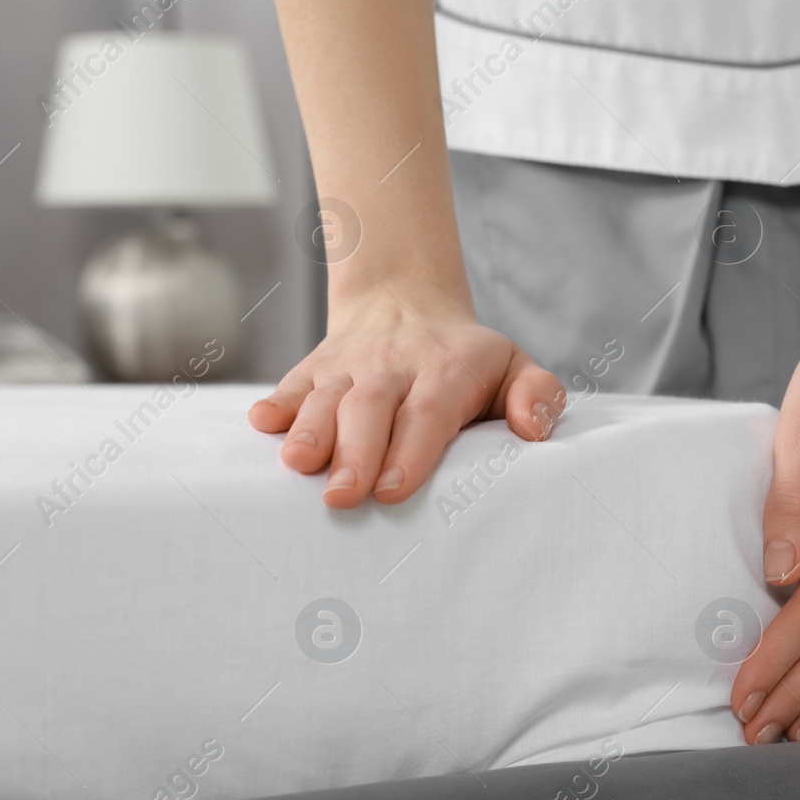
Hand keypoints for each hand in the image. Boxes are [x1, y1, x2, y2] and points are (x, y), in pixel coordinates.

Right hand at [248, 293, 563, 507]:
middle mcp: (393, 367)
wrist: (403, 302)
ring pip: (325, 397)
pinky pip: (291, 384)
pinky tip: (262, 424)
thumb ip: (538, 395)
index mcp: (446, 371)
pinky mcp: (313, 370)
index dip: (410, 450)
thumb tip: (532, 428)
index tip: (393, 490)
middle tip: (342, 496)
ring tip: (298, 464)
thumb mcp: (514, 365)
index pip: (428, 412)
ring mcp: (348, 368)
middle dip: (355, 452)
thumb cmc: (467, 361)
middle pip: (370, 408)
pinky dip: (276, 404)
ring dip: (310, 430)